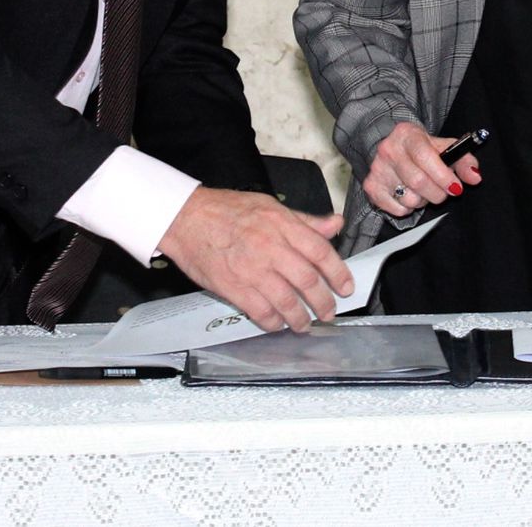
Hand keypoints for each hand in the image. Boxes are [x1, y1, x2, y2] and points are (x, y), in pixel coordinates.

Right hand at [157, 187, 353, 333]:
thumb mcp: (268, 206)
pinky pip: (261, 312)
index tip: (346, 287)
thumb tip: (334, 224)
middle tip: (329, 311)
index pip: (320, 252)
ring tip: (305, 324)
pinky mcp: (233, 287)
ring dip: (301, 318)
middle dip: (323, 302)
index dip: (338, 273)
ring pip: (287, 301)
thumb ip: (304, 220)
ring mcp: (252, 269)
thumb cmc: (225, 210)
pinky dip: (273, 322)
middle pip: (308, 281)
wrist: (185, 218)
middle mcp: (270, 247)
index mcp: (281, 224)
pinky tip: (278, 324)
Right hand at [363, 122, 482, 216]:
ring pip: (408, 199)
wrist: (390, 145)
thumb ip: (464, 160)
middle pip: (418, 182)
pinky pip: (397, 209)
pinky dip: (408, 208)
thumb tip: (474, 177)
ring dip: (422, 201)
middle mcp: (389, 150)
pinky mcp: (371, 186)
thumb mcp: (444, 147)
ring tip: (422, 191)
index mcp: (408, 135)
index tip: (456, 187)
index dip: (443, 176)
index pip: (425, 157)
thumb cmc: (421, 148)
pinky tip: (408, 195)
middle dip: (437, 193)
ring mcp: (377, 169)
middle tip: (443, 191)